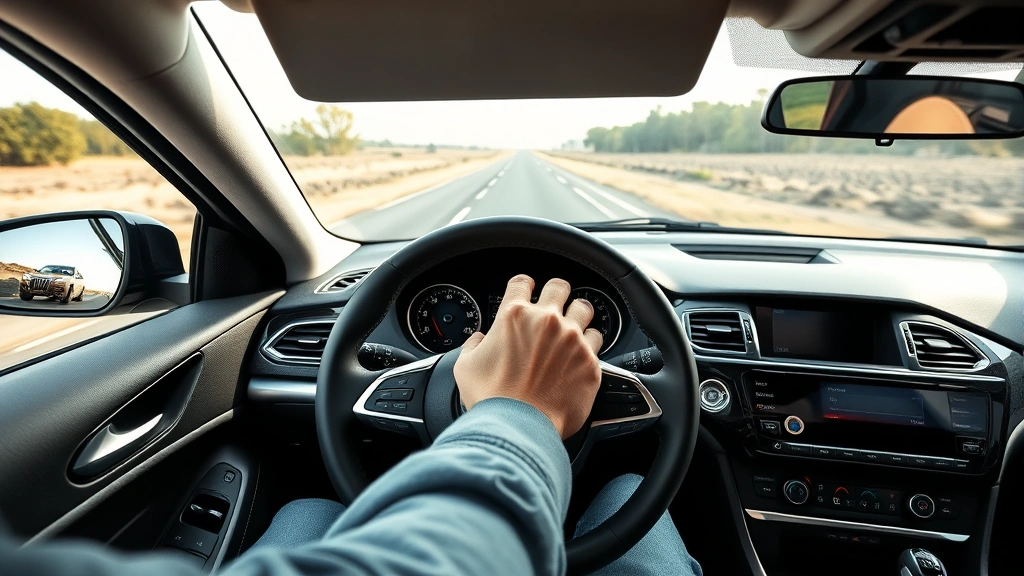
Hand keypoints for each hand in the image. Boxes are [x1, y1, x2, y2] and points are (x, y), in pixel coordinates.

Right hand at [454, 275, 603, 438]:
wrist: (518, 427)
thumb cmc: (491, 399)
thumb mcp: (466, 366)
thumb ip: (474, 345)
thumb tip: (480, 340)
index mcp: (514, 316)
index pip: (522, 282)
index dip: (524, 285)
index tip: (526, 291)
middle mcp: (547, 321)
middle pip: (560, 286)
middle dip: (556, 292)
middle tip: (554, 304)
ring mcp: (572, 339)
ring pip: (585, 308)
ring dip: (578, 315)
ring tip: (573, 327)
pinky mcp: (590, 361)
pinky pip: (597, 341)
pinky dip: (589, 345)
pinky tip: (581, 354)